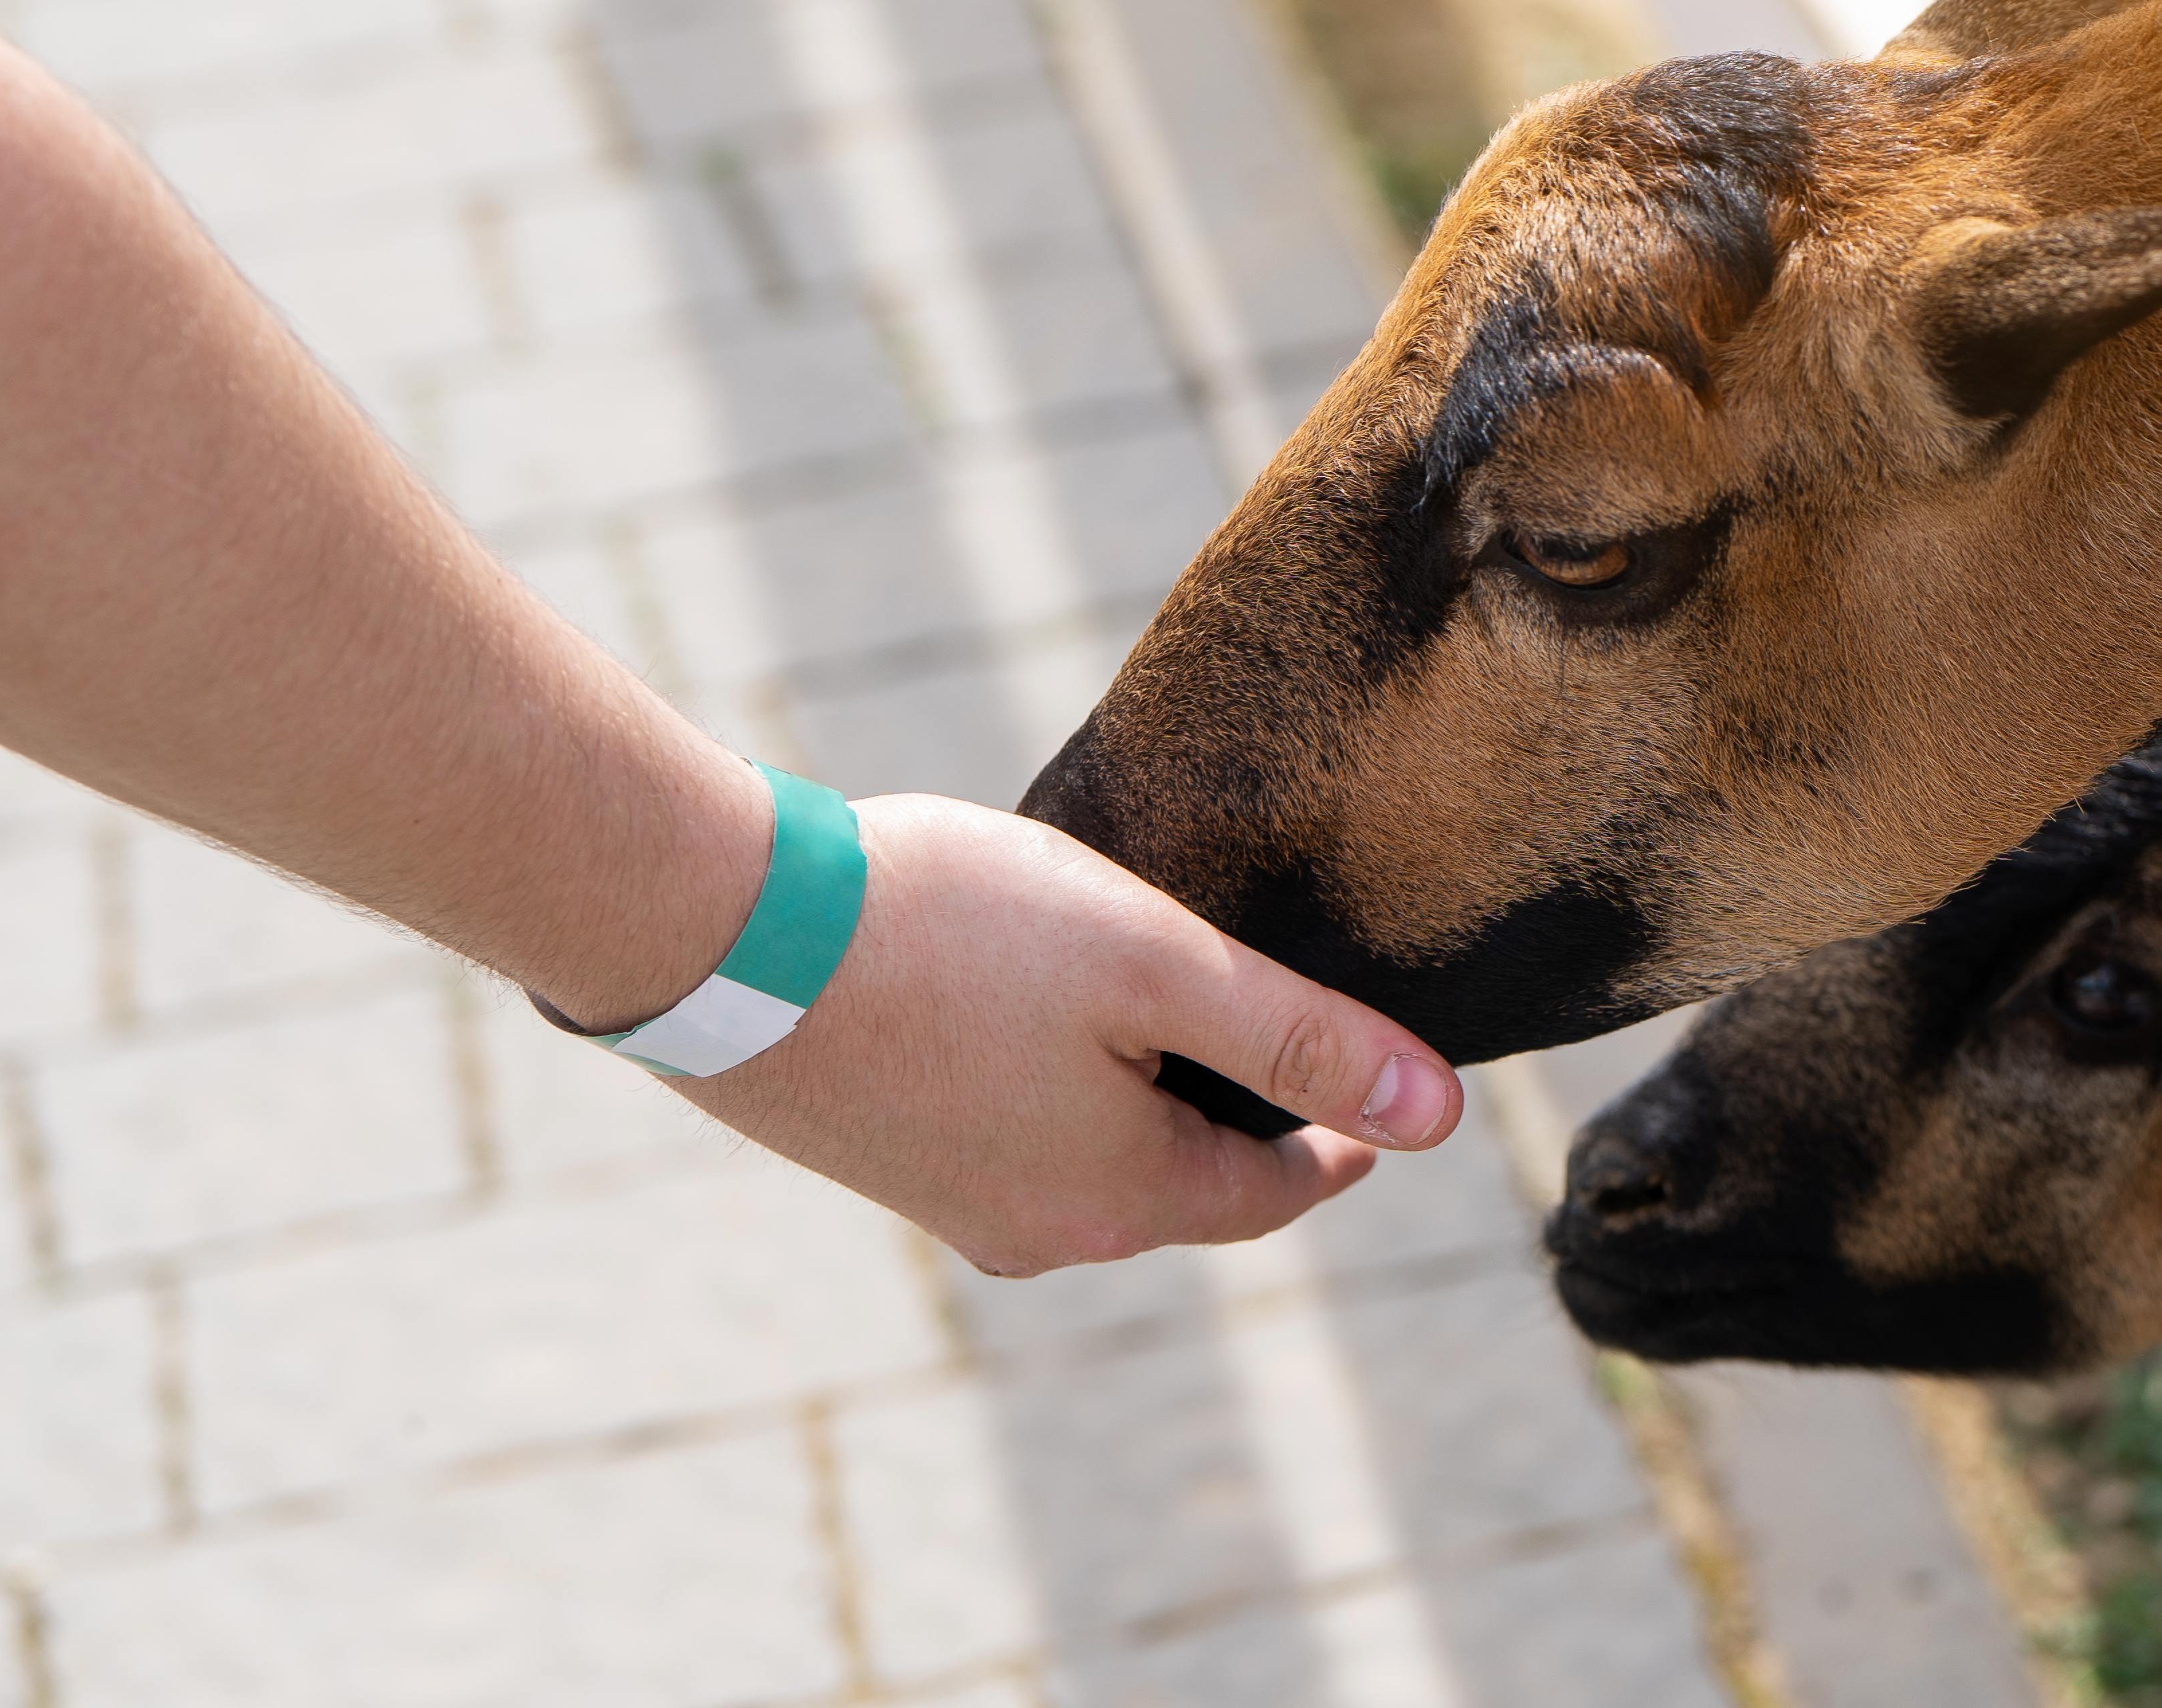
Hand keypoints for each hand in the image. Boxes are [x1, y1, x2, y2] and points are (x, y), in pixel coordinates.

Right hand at [687, 794, 1463, 1273]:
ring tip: (1175, 1031)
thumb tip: (1441, 1115)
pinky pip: (1010, 1140)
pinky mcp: (877, 1156)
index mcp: (1123, 1198)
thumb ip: (1298, 1034)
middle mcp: (1037, 1231)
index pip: (1276, 1191)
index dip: (1340, 1143)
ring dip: (1146, 1111)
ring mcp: (947, 1201)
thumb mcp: (1154, 962)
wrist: (720, 931)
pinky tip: (1046, 1026)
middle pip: (1184, 1189)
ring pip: (1093, 1168)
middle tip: (1293, 1059)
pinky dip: (1060, 1097)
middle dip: (1246, 1128)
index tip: (1384, 1103)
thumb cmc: (949, 930)